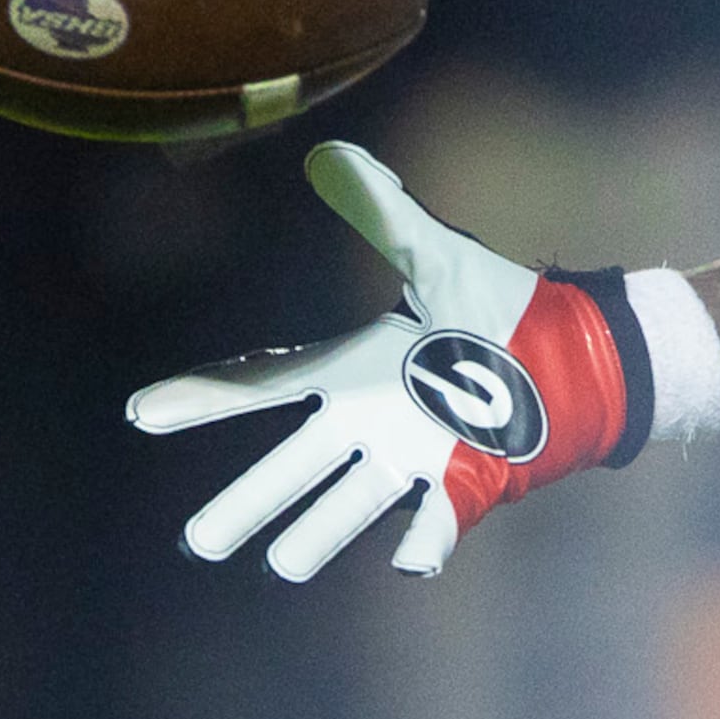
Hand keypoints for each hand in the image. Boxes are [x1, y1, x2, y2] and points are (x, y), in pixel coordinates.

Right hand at [128, 141, 651, 578]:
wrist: (576, 353)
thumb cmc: (501, 307)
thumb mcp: (440, 257)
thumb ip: (387, 214)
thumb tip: (332, 153)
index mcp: (358, 368)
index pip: (267, 383)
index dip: (206, 397)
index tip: (142, 412)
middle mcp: (373, 422)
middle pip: (295, 467)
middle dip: (249, 501)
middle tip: (199, 540)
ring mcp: (416, 458)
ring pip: (352, 505)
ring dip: (319, 534)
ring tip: (279, 565)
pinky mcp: (466, 484)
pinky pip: (437, 522)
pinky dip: (426, 541)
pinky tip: (411, 560)